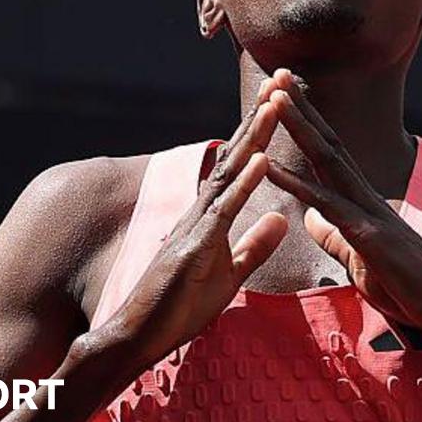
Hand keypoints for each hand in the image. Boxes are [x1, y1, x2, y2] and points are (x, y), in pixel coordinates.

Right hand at [99, 92, 287, 369]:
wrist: (138, 340)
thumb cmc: (179, 310)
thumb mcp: (231, 276)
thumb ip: (254, 247)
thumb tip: (280, 216)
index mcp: (211, 217)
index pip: (241, 166)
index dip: (261, 133)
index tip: (284, 101)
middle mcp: (201, 212)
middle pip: (234, 156)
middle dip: (259, 118)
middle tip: (282, 80)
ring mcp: (195, 227)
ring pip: (228, 172)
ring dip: (254, 137)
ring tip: (275, 104)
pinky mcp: (193, 248)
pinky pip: (222, 211)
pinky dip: (243, 183)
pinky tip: (261, 159)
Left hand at [262, 69, 421, 355]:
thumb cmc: (408, 288)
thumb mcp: (359, 260)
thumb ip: (334, 236)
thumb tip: (308, 216)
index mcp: (362, 203)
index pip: (330, 154)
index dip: (308, 124)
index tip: (286, 95)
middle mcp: (365, 198)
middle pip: (328, 144)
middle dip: (302, 109)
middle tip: (279, 74)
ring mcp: (369, 213)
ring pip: (328, 162)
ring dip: (299, 129)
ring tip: (275, 98)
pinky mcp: (369, 237)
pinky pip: (327, 206)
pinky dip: (296, 184)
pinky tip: (271, 168)